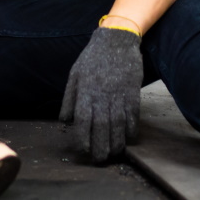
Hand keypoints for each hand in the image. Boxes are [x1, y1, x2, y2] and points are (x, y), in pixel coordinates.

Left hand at [59, 26, 143, 162]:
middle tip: (100, 159)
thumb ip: (70, 98)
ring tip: (115, 152)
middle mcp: (102, 96)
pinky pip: (133, 115)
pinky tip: (129, 137)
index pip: (82, 121)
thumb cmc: (93, 57)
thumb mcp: (75, 74)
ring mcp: (119, 94)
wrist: (117, 39)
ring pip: (119, 125)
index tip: (84, 149)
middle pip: (102, 128)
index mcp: (85, 92)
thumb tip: (65, 120)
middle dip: (101, 147)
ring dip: (117, 142)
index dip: (83, 138)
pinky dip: (132, 128)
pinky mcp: (133, 92)